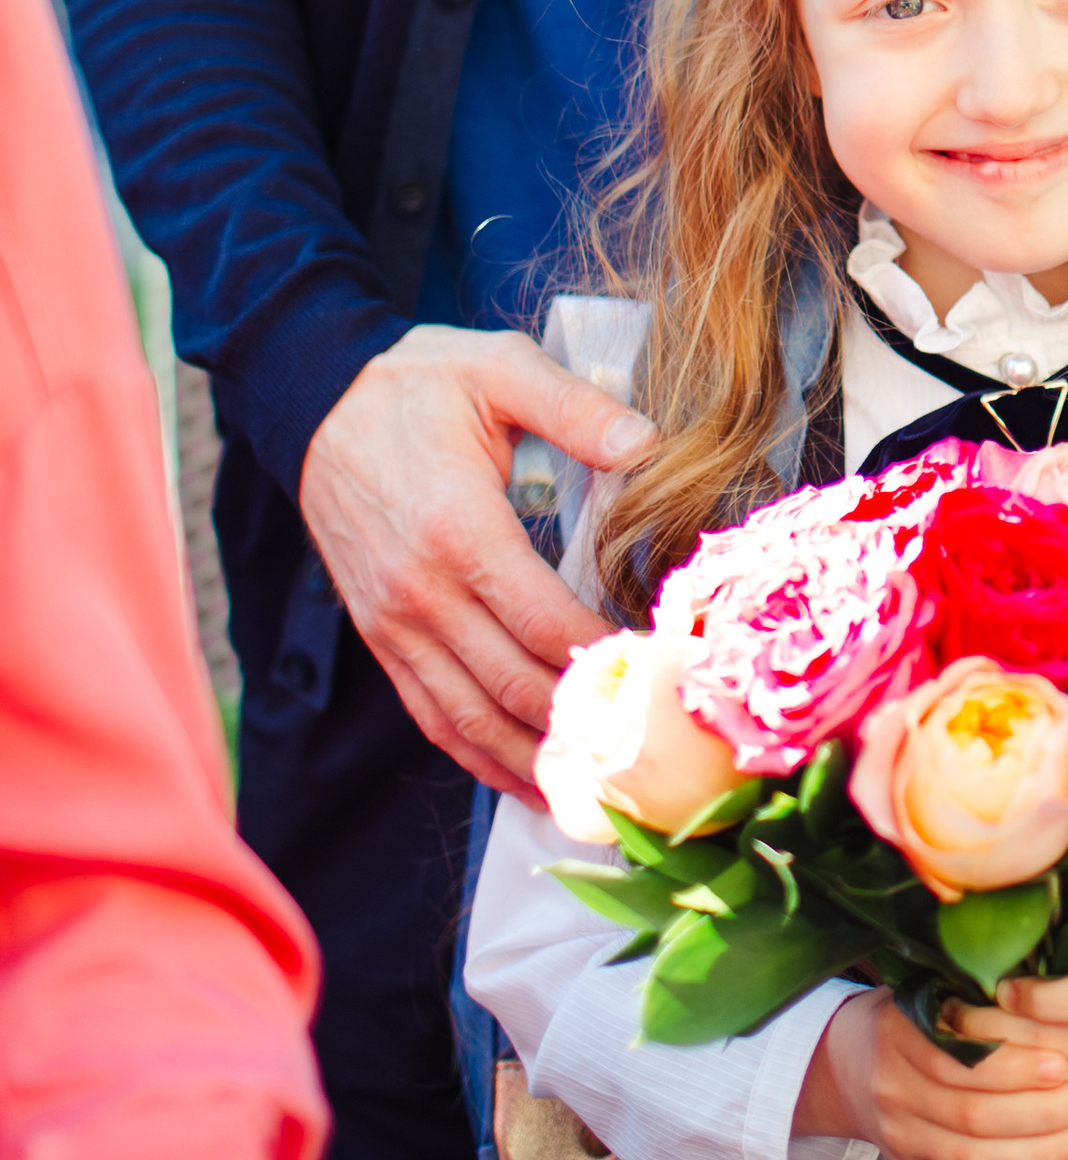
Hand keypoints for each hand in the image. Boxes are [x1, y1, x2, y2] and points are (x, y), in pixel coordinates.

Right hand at [297, 327, 654, 798]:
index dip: (606, 657)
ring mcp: (395, 624)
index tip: (661, 672)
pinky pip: (432, 716)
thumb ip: (576, 408)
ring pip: (471, 720)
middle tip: (649, 742)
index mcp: (459, 531)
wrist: (314, 399)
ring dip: (534, 761)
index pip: (546, 623)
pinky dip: (480, 757)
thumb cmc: (416, 384)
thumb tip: (647, 442)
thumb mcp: (500, 367)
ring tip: (597, 791)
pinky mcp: (381, 637)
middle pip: (514, 686)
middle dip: (583, 722)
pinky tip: (526, 777)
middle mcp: (422, 594)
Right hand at [797, 994, 1067, 1159]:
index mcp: (896, 1036)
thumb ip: (976, 996)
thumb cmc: (911, 1016)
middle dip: (1043, 1110)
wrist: (844, 1068)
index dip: (1012, 1066)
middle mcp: (893, 1093)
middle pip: (972, 1116)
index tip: (1064, 1058)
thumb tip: (1052, 990)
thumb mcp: (929, 989)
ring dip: (1044, 1152)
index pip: (958, 1061)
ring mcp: (901, 1140)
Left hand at [971, 948, 1067, 1154]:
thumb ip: (1059, 955)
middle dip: (996, 1037)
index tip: (993, 987)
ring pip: (1056, 1093)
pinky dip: (1023, 1117)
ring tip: (953, 1059)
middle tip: (948, 1023)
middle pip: (1061, 1048)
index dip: (1036, 998)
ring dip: (997, 1080)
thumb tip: (982, 956)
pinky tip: (986, 1100)